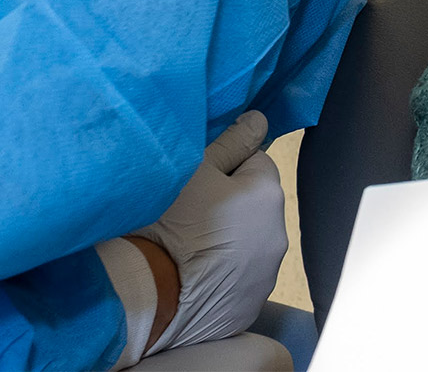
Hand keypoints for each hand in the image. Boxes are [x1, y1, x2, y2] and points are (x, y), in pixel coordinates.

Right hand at [137, 111, 287, 355]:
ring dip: (223, 239)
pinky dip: (217, 273)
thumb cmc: (168, 222)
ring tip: (183, 246)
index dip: (225, 165)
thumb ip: (229, 142)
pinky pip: (234, 278)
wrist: (150, 302)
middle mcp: (277, 234)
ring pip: (244, 242)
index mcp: (268, 194)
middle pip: (252, 204)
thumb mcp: (195, 170)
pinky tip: (187, 275)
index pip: (255, 161)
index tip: (197, 178)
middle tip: (186, 211)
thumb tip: (259, 120)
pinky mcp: (247, 306)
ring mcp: (264, 275)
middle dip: (228, 202)